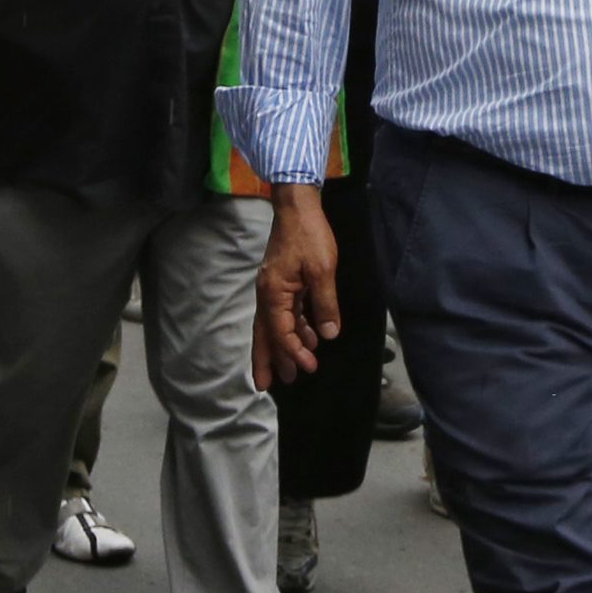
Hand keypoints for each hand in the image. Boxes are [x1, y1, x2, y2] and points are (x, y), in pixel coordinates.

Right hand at [253, 181, 339, 384]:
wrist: (299, 206)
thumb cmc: (310, 235)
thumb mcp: (323, 269)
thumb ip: (325, 303)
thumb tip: (328, 334)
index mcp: (273, 293)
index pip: (281, 331)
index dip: (294, 352)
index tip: (310, 367)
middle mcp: (267, 294)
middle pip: (264, 334)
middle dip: (266, 360)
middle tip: (266, 386)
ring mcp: (273, 288)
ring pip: (271, 325)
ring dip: (280, 347)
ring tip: (288, 371)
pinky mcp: (282, 282)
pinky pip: (284, 312)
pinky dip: (292, 328)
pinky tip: (306, 338)